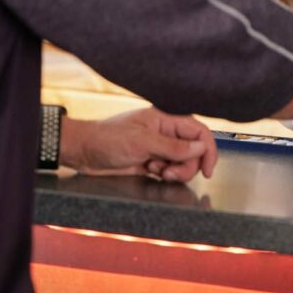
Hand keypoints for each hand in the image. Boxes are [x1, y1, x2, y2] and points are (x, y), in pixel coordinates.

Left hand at [60, 107, 217, 181]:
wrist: (84, 152)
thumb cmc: (107, 139)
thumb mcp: (142, 142)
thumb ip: (174, 147)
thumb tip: (201, 147)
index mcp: (167, 118)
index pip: (199, 131)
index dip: (208, 150)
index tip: (208, 170)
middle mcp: (166, 131)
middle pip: (194, 151)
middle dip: (186, 165)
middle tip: (169, 173)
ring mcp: (160, 147)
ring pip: (183, 163)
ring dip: (174, 171)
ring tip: (155, 170)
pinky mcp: (153, 160)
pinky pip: (171, 169)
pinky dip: (165, 174)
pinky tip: (149, 170)